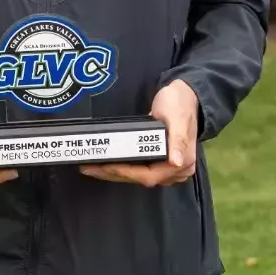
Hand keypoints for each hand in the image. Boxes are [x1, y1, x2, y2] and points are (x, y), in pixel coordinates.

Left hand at [80, 79, 198, 186]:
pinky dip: (122, 168)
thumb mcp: (177, 118)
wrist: (187, 95)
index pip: (149, 176)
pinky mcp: (159, 163)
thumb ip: (178, 140)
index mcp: (182, 163)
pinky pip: (139, 170)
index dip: (126, 173)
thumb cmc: (180, 104)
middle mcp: (176, 171)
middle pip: (141, 179)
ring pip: (138, 176)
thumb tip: (176, 162)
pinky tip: (107, 164)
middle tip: (89, 168)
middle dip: (114, 174)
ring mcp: (168, 169)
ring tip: (93, 167)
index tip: (105, 166)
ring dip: (115, 173)